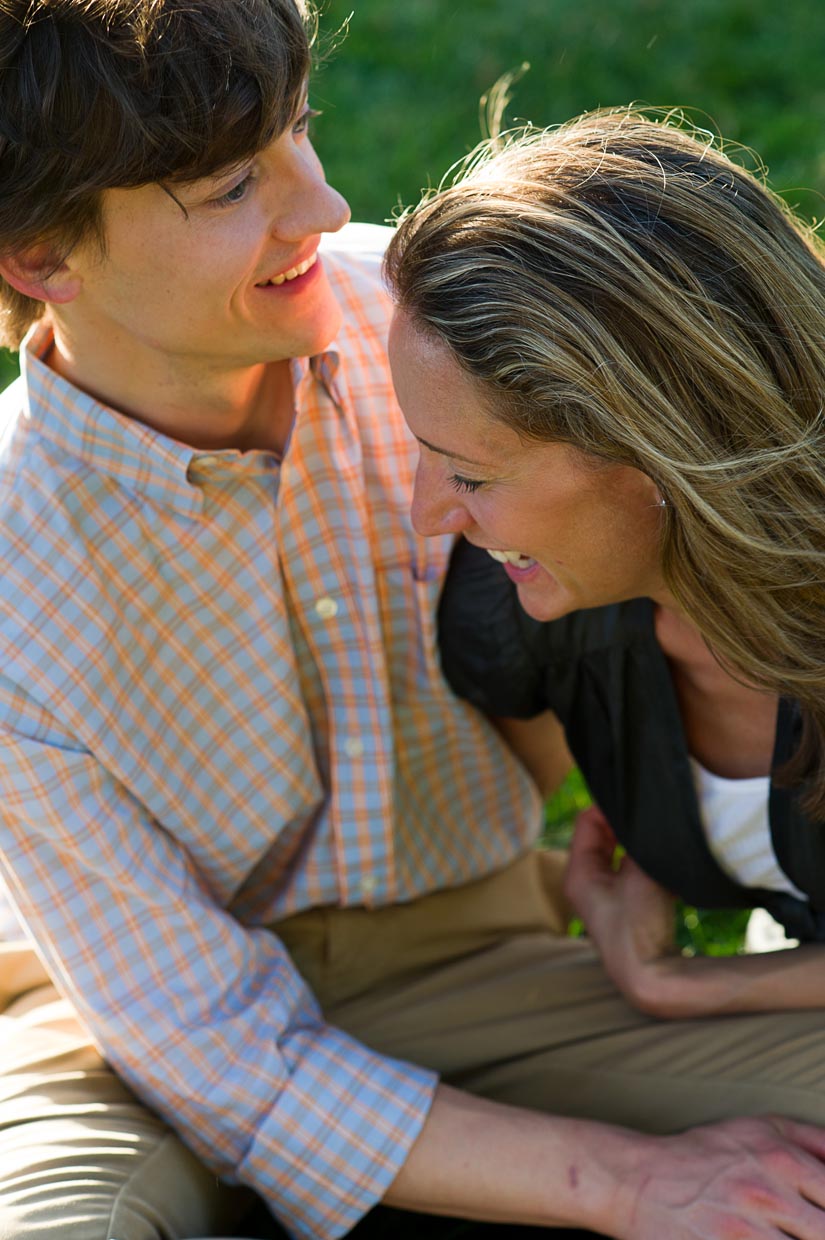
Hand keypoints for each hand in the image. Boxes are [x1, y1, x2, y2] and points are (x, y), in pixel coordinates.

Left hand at [563, 806, 680, 1013]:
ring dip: (637, 845)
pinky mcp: (620, 904)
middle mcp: (583, 882)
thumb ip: (637, 841)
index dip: (611, 809)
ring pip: (617, 852)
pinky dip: (645, 863)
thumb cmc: (640, 926)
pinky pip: (629, 870)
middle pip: (601, 836)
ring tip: (658, 843)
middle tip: (650, 821)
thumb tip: (644, 818)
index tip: (638, 806)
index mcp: (578, 873)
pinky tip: (665, 867)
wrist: (651, 977)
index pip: (587, 821)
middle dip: (625, 827)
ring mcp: (602, 894)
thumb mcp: (640, 873)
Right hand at [620, 1115, 824, 1238]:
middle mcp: (765, 1194)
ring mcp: (740, 1231)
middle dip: (817, 1233)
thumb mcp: (759, 1129)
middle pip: (823, 1232)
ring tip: (773, 1235)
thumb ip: (813, 1141)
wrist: (638, 1179)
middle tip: (803, 1230)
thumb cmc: (704, 1155)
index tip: (818, 1219)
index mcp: (780, 1159)